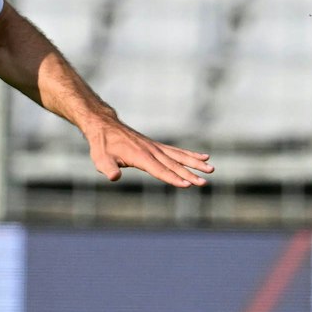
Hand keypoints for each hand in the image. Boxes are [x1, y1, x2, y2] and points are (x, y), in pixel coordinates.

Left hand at [85, 115, 214, 187]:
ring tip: (211, 169)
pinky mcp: (157, 146)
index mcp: (140, 156)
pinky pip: (176, 151)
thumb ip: (108, 168)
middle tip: (204, 182)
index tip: (187, 185)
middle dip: (189, 174)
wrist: (105, 126)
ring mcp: (156, 147)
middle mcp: (151, 151)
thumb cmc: (102, 145)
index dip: (173, 178)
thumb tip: (114, 176)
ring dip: (195, 163)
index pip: (159, 170)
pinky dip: (190, 154)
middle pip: (174, 165)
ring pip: (179, 157)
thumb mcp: (100, 159)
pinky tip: (204, 157)